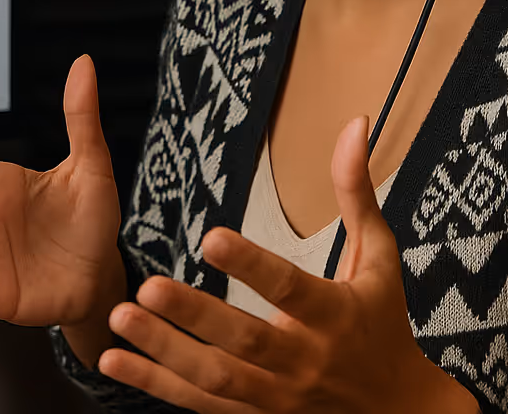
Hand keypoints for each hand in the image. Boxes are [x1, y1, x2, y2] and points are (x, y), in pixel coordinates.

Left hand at [96, 115, 477, 413]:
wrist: (397, 411)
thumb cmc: (383, 321)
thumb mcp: (377, 257)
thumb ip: (355, 192)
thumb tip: (355, 122)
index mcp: (333, 315)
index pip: (289, 287)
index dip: (251, 265)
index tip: (210, 236)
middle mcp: (304, 361)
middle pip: (243, 340)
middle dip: (193, 315)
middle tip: (146, 285)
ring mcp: (277, 398)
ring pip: (215, 379)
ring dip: (163, 352)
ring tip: (118, 317)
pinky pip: (199, 405)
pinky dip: (154, 385)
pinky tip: (110, 360)